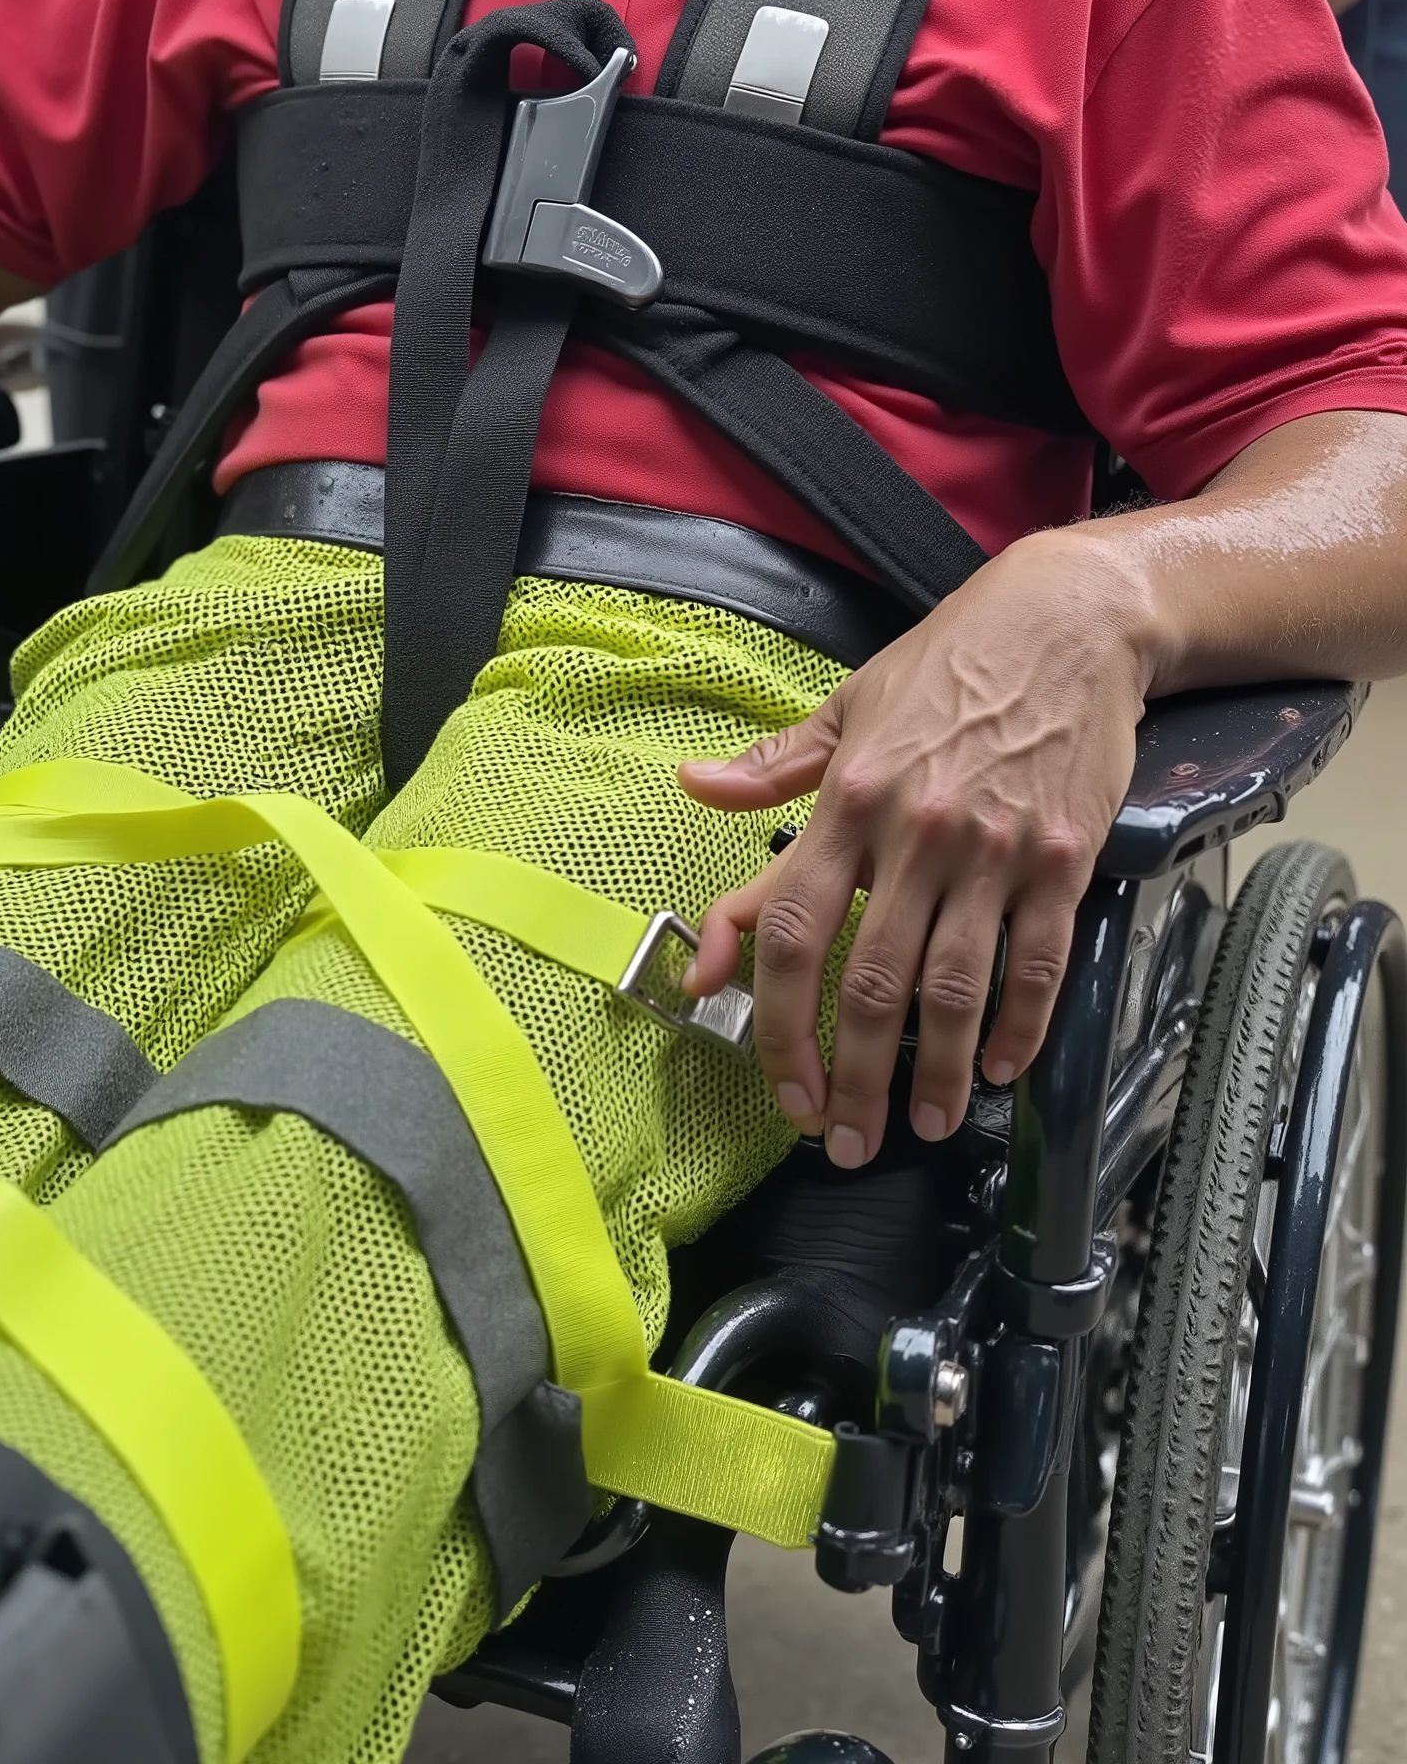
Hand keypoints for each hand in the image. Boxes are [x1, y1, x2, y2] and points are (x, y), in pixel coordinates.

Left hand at [678, 533, 1151, 1168]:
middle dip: (853, 1080)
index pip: (794, 930)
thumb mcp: (848, 702)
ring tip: (928, 1125)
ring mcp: (994, 852)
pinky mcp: (1064, 860)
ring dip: (939, 1076)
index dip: (779, 1021)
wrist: (1069, 623)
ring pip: (954, 991)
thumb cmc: (952, 664)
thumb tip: (694, 786)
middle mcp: (915, 832)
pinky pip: (1036, 964)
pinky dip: (1020, 1029)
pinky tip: (1003, 1070)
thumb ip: (774, 765)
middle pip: (871, 985)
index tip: (780, 1083)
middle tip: (846, 1140)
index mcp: (849, 797)